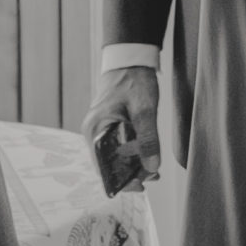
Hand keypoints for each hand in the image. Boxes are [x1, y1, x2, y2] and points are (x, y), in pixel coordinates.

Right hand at [82, 66, 162, 192]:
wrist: (131, 59)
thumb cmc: (135, 80)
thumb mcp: (145, 109)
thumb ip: (148, 138)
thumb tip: (152, 166)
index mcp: (95, 130)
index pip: (102, 167)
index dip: (120, 180)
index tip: (140, 185)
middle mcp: (93, 133)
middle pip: (108, 164)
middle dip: (129, 174)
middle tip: (152, 175)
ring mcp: (99, 130)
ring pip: (113, 157)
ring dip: (131, 165)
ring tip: (153, 169)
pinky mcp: (108, 127)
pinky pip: (116, 147)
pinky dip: (130, 154)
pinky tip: (146, 156)